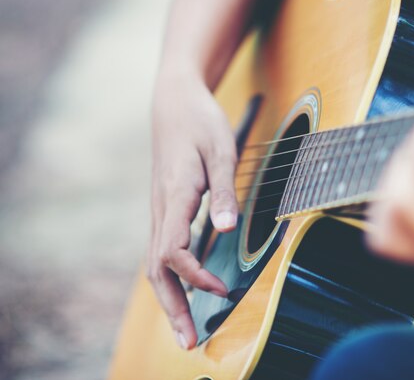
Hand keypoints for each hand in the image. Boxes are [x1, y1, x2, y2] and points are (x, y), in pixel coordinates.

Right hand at [147, 72, 234, 349]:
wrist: (174, 102)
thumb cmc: (201, 122)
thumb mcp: (221, 149)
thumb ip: (225, 190)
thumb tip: (226, 231)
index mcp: (176, 195)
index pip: (174, 252)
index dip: (196, 276)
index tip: (223, 290)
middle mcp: (161, 209)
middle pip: (156, 270)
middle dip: (172, 307)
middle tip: (188, 343)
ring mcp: (159, 210)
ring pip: (154, 264)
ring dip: (170, 298)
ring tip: (186, 328)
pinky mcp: (164, 209)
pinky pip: (161, 251)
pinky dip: (170, 279)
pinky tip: (185, 290)